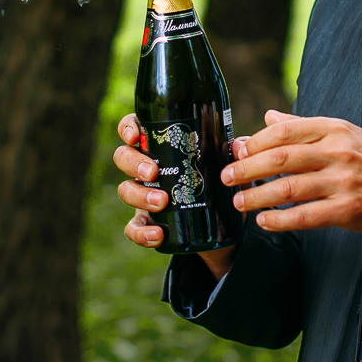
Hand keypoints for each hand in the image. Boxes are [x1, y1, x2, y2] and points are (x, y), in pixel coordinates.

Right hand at [110, 113, 238, 277]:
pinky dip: (141, 233)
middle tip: (153, 172)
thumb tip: (237, 145)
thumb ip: (234, 152)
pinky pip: (133, 227)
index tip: (135, 136)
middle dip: (134, 164)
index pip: (133, 127)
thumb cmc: (218, 179)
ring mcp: (143, 195)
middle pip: (123, 157)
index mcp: (159, 145)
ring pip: (125, 190)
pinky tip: (157, 234)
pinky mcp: (146, 222)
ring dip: (139, 196)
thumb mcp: (227, 164)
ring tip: (162, 202)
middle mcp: (145, 167)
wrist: (223, 223)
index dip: (128, 128)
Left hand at [221, 111, 361, 260]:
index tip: (236, 152)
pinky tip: (264, 221)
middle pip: (280, 159)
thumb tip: (268, 118)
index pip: (285, 131)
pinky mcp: (347, 210)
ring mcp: (343, 182)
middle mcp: (338, 152)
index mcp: (335, 129)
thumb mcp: (344, 134)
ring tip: (239, 202)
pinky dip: (280, 219)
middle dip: (247, 169)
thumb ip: (304, 128)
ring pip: (288, 189)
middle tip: (226, 177)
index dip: (255, 142)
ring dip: (257, 196)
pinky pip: (305, 216)